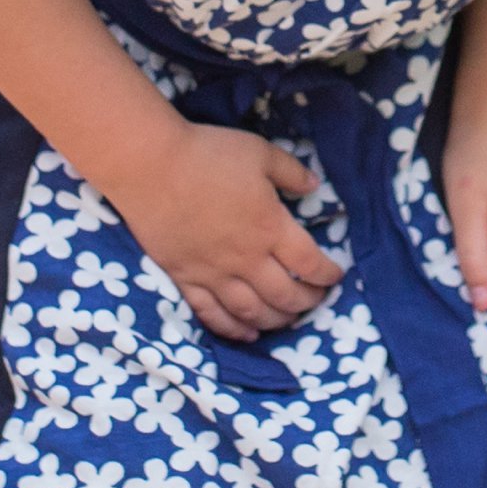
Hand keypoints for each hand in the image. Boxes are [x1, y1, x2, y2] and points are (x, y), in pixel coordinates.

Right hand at [114, 122, 342, 343]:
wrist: (150, 166)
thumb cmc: (208, 154)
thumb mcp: (260, 154)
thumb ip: (291, 172)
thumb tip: (314, 186)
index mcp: (271, 227)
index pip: (309, 263)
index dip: (327, 275)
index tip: (335, 276)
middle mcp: (247, 258)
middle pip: (285, 295)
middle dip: (307, 302)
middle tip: (317, 301)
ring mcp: (214, 273)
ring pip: (252, 311)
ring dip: (275, 321)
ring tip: (288, 321)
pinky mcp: (184, 278)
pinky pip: (212, 314)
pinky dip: (233, 329)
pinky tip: (246, 333)